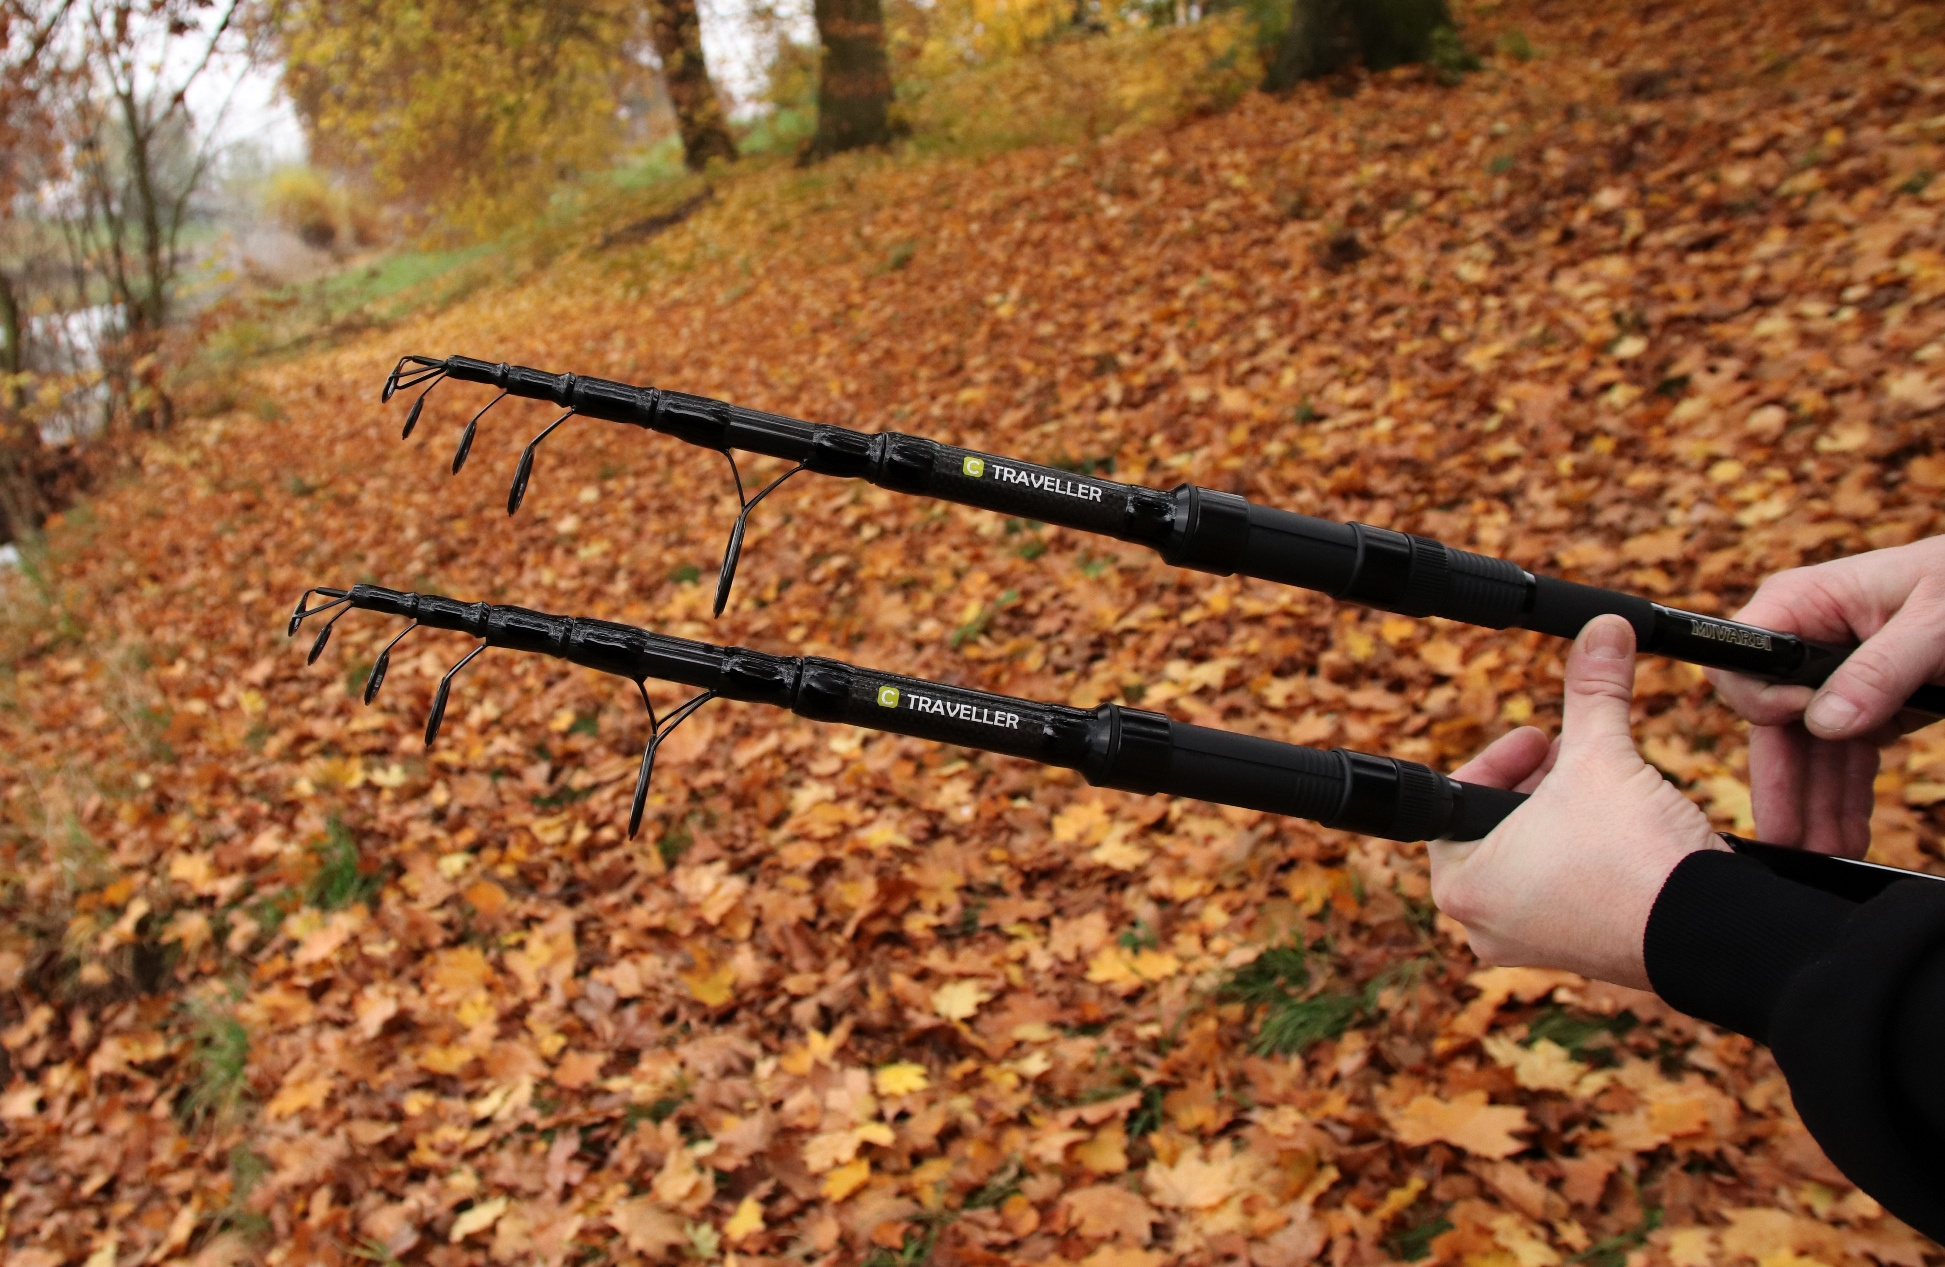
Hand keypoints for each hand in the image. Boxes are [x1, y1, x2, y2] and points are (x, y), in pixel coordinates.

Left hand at [1431, 616, 1723, 989]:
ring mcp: (1531, 943)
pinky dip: (1584, 854)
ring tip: (1598, 779)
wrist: (1708, 931)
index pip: (1455, 804)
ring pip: (1531, 860)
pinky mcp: (1578, 952)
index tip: (1534, 737)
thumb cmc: (1633, 857)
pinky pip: (1564, 890)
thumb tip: (1602, 628)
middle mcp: (1485, 923)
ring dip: (1561, 813)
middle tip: (1567, 752)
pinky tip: (1621, 824)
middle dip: (1534, 783)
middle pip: (1493, 829)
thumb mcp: (1601, 755)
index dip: (1498, 759)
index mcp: (1462, 884)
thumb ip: (1593, 689)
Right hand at [1704, 536, 1944, 855]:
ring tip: (1826, 854)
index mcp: (1800, 605)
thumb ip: (1880, 669)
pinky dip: (1847, 794)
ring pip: (1807, 750)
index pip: (1742, 662)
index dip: (1764, 701)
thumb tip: (1826, 724)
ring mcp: (1830, 677)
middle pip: (1770, 722)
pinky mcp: (1862, 703)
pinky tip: (1849, 833)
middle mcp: (1803, 643)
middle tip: (1790, 839)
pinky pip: (1843, 754)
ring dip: (1817, 803)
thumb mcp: (1935, 620)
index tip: (1810, 723)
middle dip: (1783, 784)